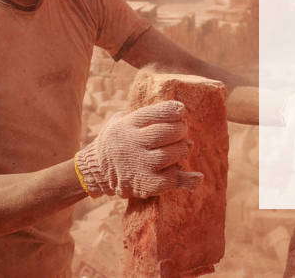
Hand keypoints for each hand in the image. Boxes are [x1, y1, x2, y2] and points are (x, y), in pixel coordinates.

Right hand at [75, 100, 203, 198]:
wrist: (96, 171)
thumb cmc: (117, 141)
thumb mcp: (119, 120)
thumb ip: (142, 115)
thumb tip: (176, 115)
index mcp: (126, 125)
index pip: (154, 114)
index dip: (173, 110)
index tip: (181, 110)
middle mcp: (132, 143)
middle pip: (166, 133)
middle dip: (180, 129)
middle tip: (182, 130)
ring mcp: (139, 164)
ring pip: (171, 154)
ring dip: (183, 149)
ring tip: (184, 147)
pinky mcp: (145, 184)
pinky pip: (170, 180)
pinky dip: (186, 179)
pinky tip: (197, 177)